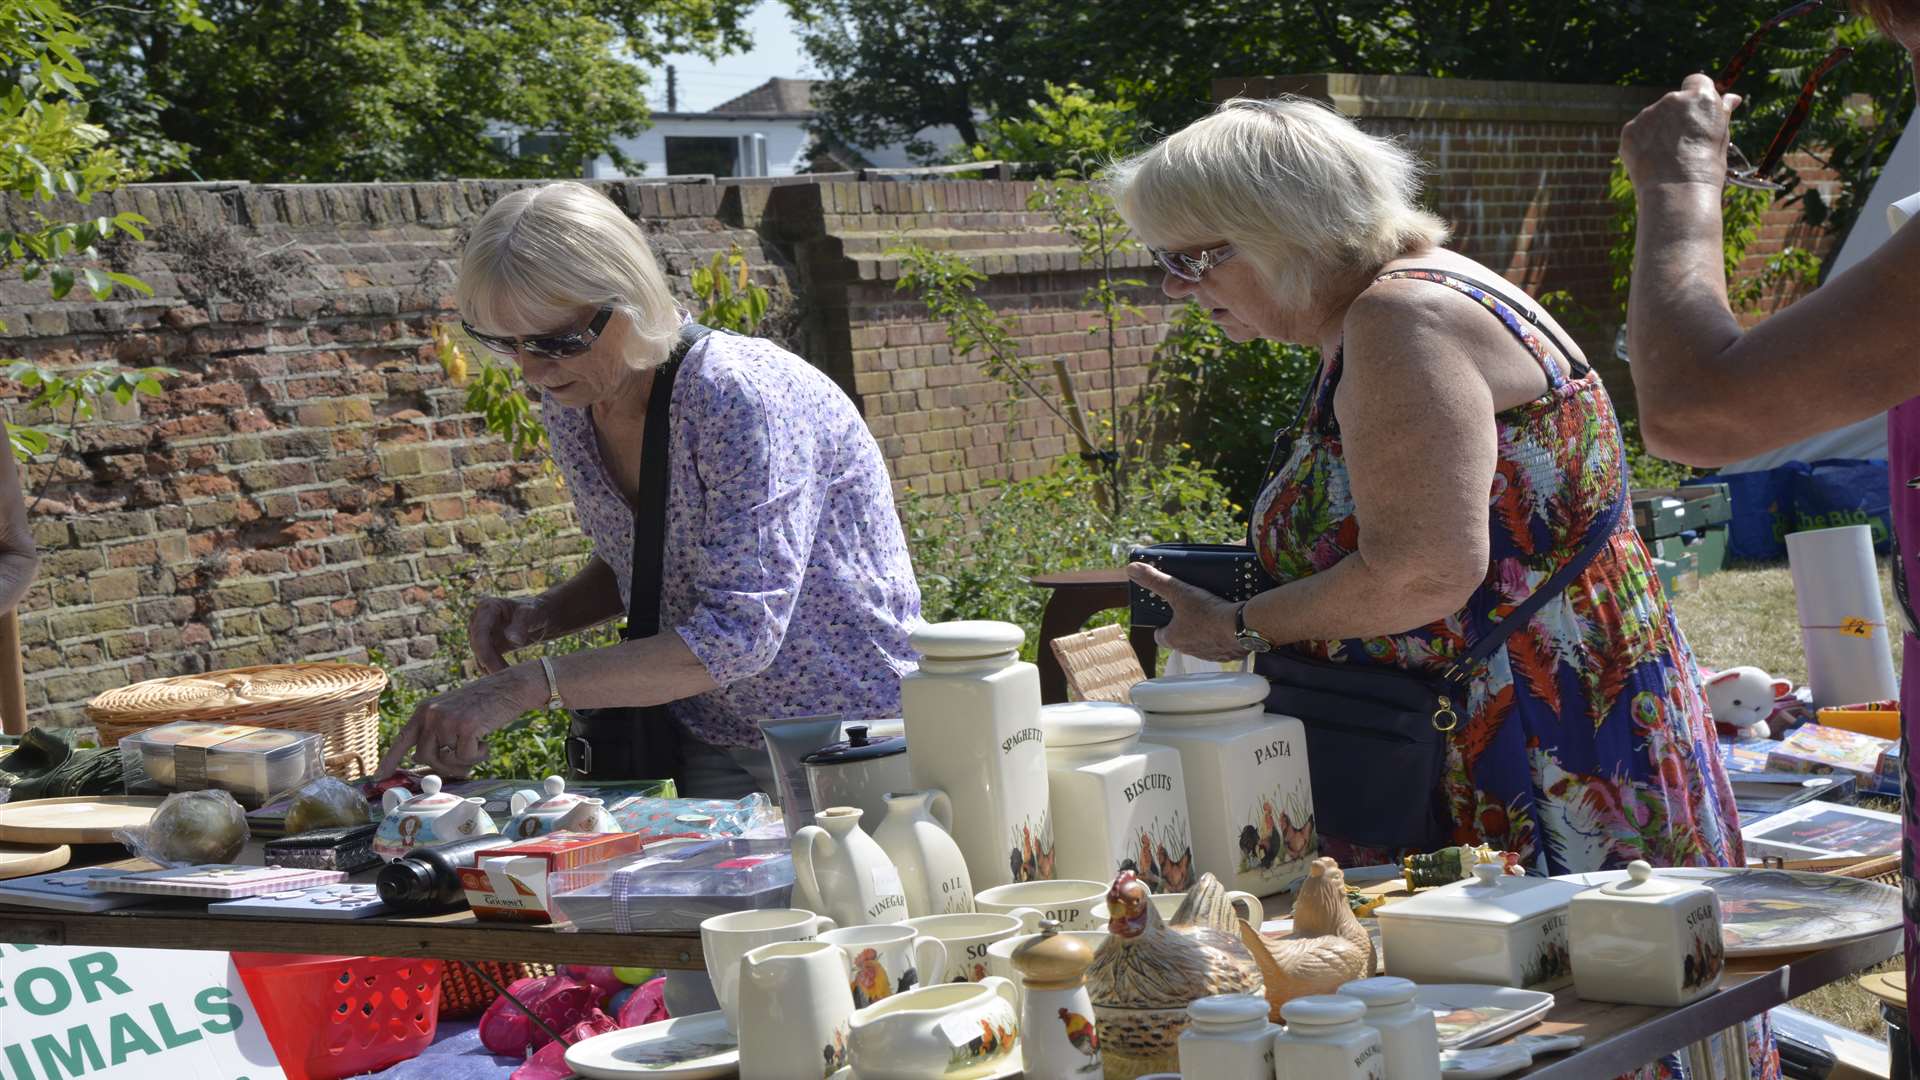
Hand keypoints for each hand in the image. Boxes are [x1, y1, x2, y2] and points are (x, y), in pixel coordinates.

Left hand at [374, 664, 544, 777]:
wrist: (510, 687)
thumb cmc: (485, 704)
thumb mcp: (453, 714)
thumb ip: (436, 734)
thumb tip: (423, 761)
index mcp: (425, 710)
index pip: (402, 739)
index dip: (390, 760)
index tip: (378, 776)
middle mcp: (431, 714)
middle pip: (424, 757)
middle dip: (443, 766)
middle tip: (463, 765)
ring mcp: (447, 720)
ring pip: (446, 760)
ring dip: (464, 762)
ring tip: (478, 746)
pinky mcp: (465, 727)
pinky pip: (466, 758)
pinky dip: (479, 756)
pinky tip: (487, 742)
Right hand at [471, 596, 550, 674]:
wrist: (539, 617)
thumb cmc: (535, 611)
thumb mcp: (531, 615)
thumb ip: (522, 625)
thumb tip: (511, 639)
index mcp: (487, 608)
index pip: (480, 632)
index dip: (486, 653)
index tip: (498, 670)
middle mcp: (478, 620)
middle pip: (477, 646)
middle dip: (490, 664)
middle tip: (509, 680)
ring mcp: (480, 633)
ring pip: (479, 655)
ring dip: (492, 669)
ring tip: (511, 680)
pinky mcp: (486, 645)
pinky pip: (484, 661)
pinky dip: (493, 670)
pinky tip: (508, 677)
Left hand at [1127, 561, 1247, 662]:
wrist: (1243, 627)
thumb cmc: (1208, 612)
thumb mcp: (1179, 591)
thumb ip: (1156, 581)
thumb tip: (1132, 569)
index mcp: (1173, 640)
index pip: (1159, 635)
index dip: (1162, 624)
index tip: (1168, 612)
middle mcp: (1189, 651)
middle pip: (1181, 639)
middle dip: (1184, 626)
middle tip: (1191, 608)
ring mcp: (1210, 655)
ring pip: (1201, 643)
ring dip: (1203, 631)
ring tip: (1210, 613)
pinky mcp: (1228, 655)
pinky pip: (1222, 646)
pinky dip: (1222, 636)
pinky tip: (1228, 623)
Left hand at [1620, 73, 1740, 188]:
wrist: (1678, 191)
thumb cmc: (1707, 167)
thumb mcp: (1721, 137)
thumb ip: (1721, 114)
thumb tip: (1731, 98)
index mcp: (1700, 96)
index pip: (1697, 81)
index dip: (1697, 96)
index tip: (1698, 113)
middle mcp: (1672, 99)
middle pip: (1673, 101)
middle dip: (1677, 117)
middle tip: (1683, 145)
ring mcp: (1648, 114)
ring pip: (1653, 118)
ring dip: (1659, 131)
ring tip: (1668, 158)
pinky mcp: (1630, 130)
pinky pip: (1638, 132)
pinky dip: (1643, 143)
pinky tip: (1652, 161)